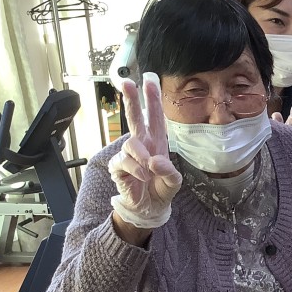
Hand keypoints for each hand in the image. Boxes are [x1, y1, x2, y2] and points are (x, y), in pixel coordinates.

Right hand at [109, 73, 181, 234]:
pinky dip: (136, 169)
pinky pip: (125, 162)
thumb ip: (169, 172)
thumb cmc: (160, 190)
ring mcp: (128, 155)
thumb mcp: (173, 182)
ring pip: (131, 144)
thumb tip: (154, 160)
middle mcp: (142, 145)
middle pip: (134, 118)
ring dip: (141, 157)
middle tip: (127, 82)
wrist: (149, 209)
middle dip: (131, 100)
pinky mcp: (118, 167)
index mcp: (156, 144)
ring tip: (149, 171)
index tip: (150, 82)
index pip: (155, 119)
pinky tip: (142, 177)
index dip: (152, 101)